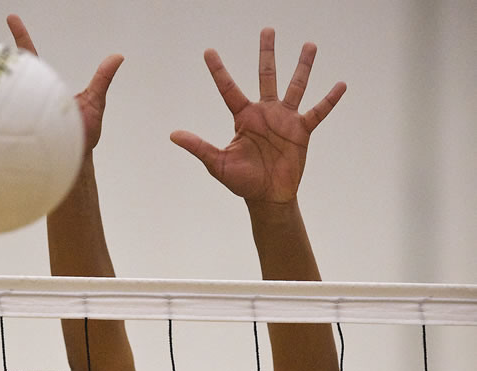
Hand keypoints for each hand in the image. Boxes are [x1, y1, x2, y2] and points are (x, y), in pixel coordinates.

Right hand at [0, 14, 122, 155]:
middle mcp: (25, 99)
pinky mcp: (10, 134)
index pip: (30, 56)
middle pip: (0, 74)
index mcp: (42, 87)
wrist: (71, 167)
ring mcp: (15, 116)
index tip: (11, 17)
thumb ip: (102, 80)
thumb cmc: (82, 139)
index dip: (21, 36)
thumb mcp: (94, 104)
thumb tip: (118, 56)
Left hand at [170, 28, 345, 202]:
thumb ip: (198, 147)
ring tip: (310, 45)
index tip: (208, 51)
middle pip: (266, 75)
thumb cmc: (242, 182)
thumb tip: (173, 135)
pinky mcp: (302, 131)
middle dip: (267, 53)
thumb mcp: (217, 164)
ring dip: (303, 66)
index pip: (229, 89)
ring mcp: (285, 119)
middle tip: (268, 30)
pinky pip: (318, 112)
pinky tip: (340, 85)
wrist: (267, 197)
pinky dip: (329, 100)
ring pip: (295, 86)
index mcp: (244, 118)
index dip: (218, 71)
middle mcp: (265, 113)